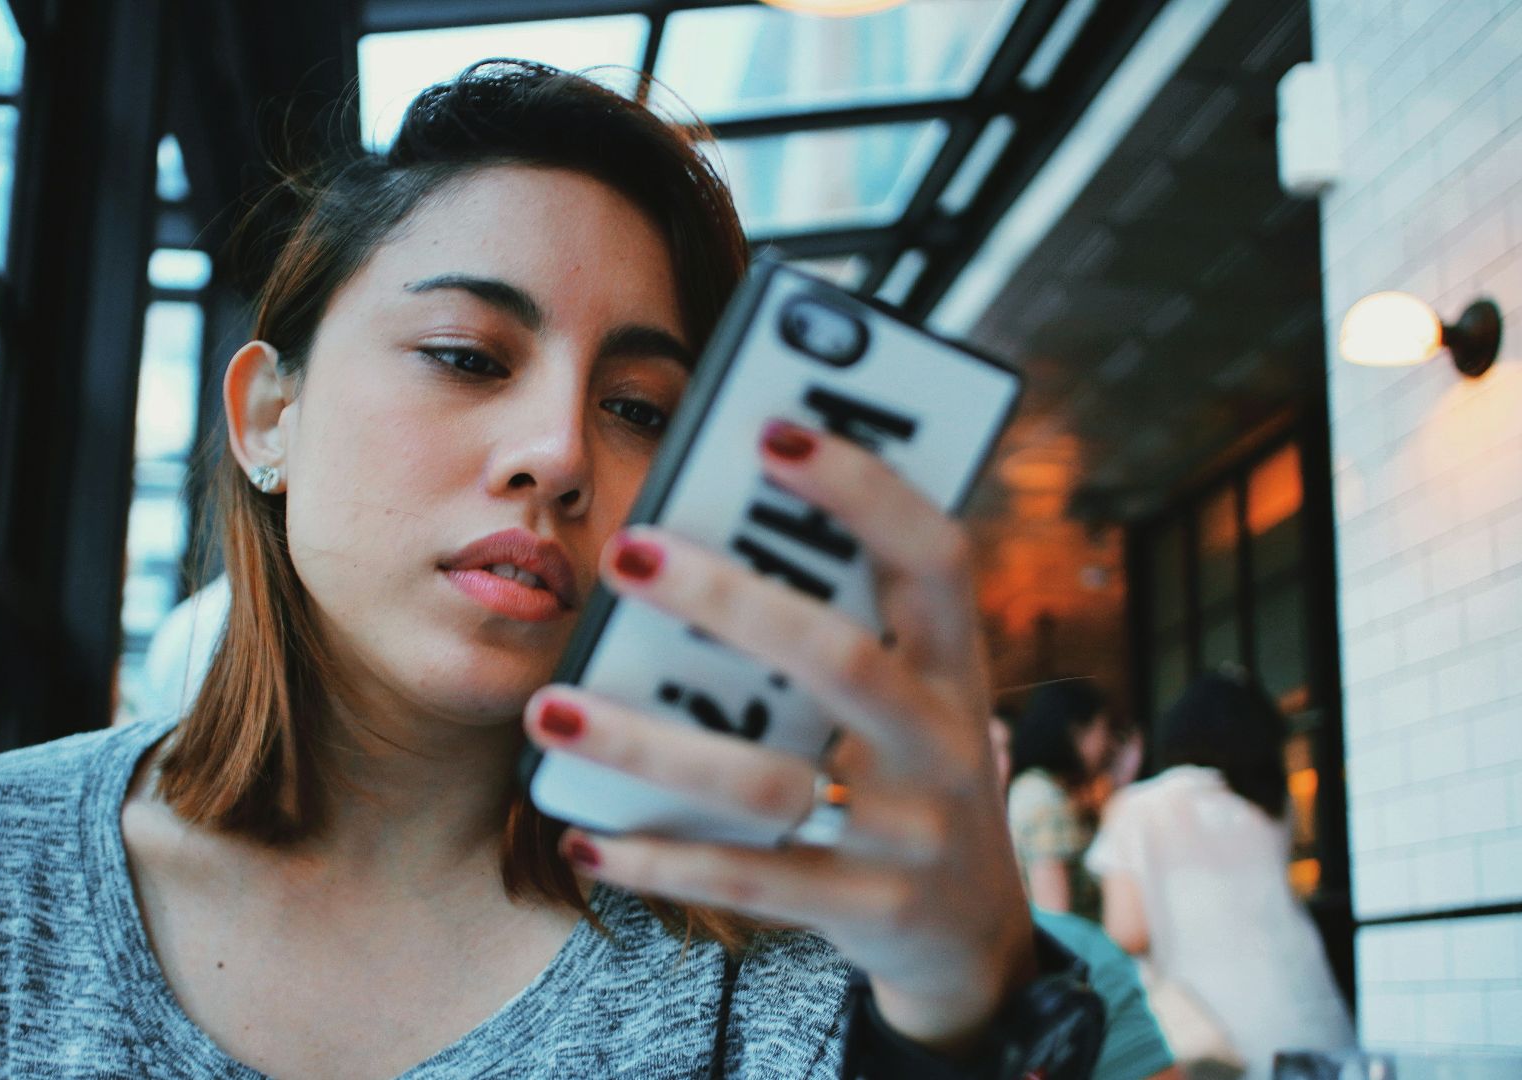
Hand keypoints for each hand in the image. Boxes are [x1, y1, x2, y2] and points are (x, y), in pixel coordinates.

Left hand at [521, 421, 1037, 1056]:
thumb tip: (687, 529)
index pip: (933, 554)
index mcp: (954, 659)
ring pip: (773, 784)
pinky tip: (585, 834)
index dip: (864, 488)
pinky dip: (662, 856)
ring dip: (652, 745)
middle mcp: (947, 740)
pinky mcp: (868, 910)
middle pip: (841, 661)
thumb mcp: (907, 687)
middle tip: (623, 550)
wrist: (971, 930)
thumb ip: (836, 619)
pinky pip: (752, 880)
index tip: (769, 430)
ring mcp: (911, 832)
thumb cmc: (906, 766)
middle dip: (729, 602)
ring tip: (549, 709)